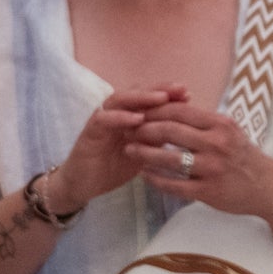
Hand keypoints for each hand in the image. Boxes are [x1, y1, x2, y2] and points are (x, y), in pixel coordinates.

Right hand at [52, 87, 175, 211]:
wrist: (84, 184)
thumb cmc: (113, 167)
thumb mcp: (142, 152)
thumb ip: (156, 140)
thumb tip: (184, 132)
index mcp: (128, 117)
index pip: (147, 99)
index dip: (167, 95)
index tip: (188, 95)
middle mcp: (114, 114)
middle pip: (136, 93)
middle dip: (159, 89)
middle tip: (180, 89)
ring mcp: (101, 120)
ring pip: (119, 100)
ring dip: (141, 97)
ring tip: (162, 98)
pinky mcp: (90, 131)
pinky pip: (103, 119)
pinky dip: (120, 117)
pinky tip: (137, 118)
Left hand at [125, 99, 272, 217]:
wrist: (268, 187)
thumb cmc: (242, 155)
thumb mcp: (227, 130)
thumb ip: (200, 120)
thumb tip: (166, 104)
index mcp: (220, 125)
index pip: (178, 111)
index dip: (153, 110)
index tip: (136, 111)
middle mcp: (217, 144)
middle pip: (170, 131)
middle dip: (143, 129)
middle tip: (127, 129)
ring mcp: (213, 169)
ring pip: (169, 158)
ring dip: (144, 153)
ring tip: (129, 150)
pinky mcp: (209, 191)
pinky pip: (175, 185)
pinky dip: (156, 179)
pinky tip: (144, 174)